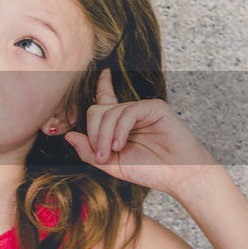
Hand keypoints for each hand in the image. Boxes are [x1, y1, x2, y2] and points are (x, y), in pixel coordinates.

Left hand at [64, 68, 217, 196]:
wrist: (179, 176)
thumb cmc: (149, 171)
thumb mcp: (111, 165)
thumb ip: (89, 152)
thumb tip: (68, 135)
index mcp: (120, 123)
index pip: (106, 98)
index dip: (102, 85)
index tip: (104, 73)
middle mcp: (129, 113)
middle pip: (97, 110)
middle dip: (93, 134)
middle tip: (100, 157)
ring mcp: (142, 108)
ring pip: (109, 113)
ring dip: (103, 136)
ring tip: (110, 155)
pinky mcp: (154, 107)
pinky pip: (127, 112)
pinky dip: (119, 130)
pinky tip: (119, 145)